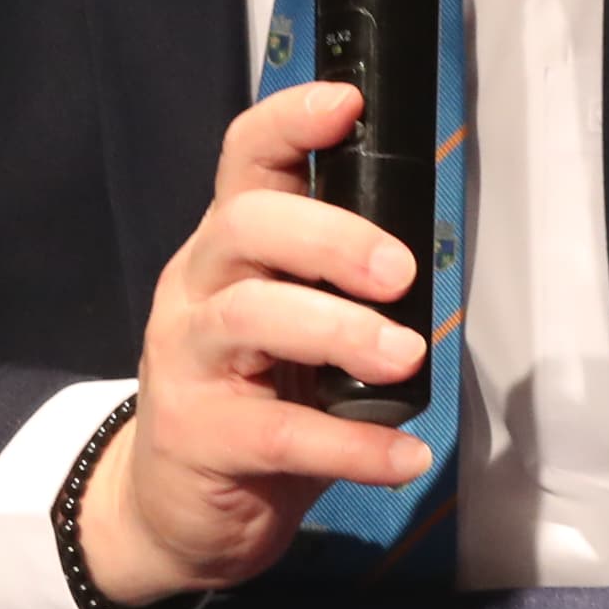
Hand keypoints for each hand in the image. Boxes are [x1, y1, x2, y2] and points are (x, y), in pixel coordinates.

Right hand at [74, 81, 434, 606]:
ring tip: (407, 359)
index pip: (244, 161)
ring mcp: (185, 358)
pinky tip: (402, 457)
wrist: (179, 505)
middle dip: (330, 237)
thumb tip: (428, 255)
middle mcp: (197, 286)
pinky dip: (351, 445)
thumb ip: (340, 279)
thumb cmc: (259, 395)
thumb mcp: (296, 321)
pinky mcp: (196, 434)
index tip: (347, 102)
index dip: (289, 122)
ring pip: (252, 317)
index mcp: (229, 246)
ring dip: (341, 332)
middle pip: (246, 227)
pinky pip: (278, 432)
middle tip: (400, 274)